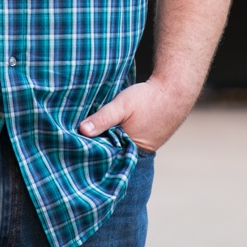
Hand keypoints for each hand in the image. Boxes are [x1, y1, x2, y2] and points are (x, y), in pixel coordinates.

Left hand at [78, 77, 196, 152]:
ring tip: (88, 130)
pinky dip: (116, 134)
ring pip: (117, 145)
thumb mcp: (121, 106)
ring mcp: (142, 146)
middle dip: (96, 144)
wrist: (174, 92)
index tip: (72, 142)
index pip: (103, 154)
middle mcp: (136, 151)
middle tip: (75, 135)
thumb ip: (102, 119)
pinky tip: (106, 126)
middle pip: (110, 151)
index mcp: (130, 148)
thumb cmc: (147, 98)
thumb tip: (82, 131)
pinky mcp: (145, 138)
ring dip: (105, 138)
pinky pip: (125, 139)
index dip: (89, 147)